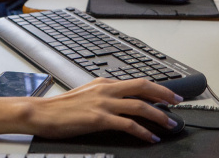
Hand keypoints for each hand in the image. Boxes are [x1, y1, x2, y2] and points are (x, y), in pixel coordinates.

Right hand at [25, 78, 182, 141]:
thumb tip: (121, 102)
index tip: (169, 95)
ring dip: (158, 116)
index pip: (136, 82)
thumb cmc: (60, 108)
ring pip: (139, 106)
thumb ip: (103, 96)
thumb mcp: (85, 95)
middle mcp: (106, 89)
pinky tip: (149, 138)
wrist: (40, 114)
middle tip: (178, 104)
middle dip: (164, 95)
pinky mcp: (98, 119)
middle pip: (143, 87)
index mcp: (103, 83)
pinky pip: (127, 124)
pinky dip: (142, 131)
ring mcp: (103, 104)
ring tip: (169, 124)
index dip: (157, 88)